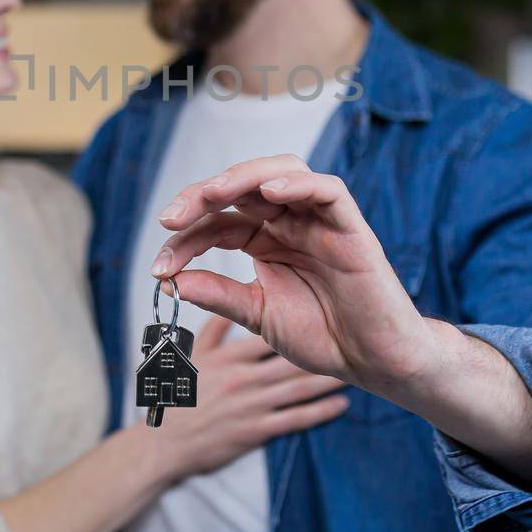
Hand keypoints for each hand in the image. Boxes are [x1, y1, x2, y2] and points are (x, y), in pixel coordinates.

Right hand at [145, 313, 348, 479]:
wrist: (163, 445)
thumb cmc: (175, 398)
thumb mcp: (189, 358)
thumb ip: (211, 330)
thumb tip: (222, 299)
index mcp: (228, 358)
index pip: (267, 332)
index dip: (295, 318)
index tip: (322, 308)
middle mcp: (244, 378)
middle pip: (291, 359)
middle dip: (322, 347)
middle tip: (350, 336)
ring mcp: (252, 405)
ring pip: (298, 388)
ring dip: (327, 378)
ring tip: (354, 369)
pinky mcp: (257, 431)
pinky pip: (295, 419)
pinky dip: (320, 411)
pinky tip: (341, 405)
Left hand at [152, 154, 441, 397]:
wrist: (373, 361)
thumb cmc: (323, 336)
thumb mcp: (258, 315)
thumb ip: (219, 295)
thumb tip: (171, 281)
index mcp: (264, 240)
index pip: (217, 222)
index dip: (185, 239)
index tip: (158, 268)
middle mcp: (289, 222)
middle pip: (242, 186)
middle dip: (202, 196)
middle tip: (170, 219)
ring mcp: (319, 220)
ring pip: (282, 170)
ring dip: (242, 176)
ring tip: (211, 193)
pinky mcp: (350, 226)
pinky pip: (327, 190)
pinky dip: (299, 182)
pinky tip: (269, 190)